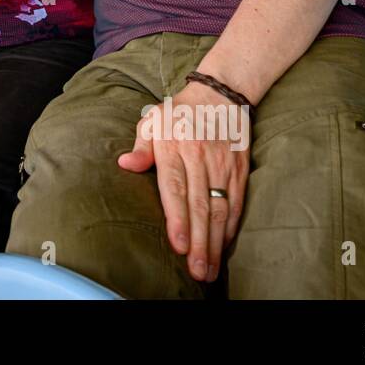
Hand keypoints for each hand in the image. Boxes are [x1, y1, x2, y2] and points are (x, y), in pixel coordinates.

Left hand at [118, 80, 250, 283]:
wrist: (219, 95)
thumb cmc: (177, 113)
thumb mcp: (152, 121)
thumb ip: (141, 146)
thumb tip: (126, 164)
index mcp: (175, 145)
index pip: (176, 188)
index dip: (178, 219)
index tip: (179, 246)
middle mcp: (200, 157)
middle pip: (200, 205)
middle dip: (199, 241)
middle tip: (196, 270)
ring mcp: (223, 164)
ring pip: (220, 208)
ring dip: (216, 241)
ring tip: (210, 268)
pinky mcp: (239, 169)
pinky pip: (236, 203)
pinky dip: (231, 227)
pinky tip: (224, 246)